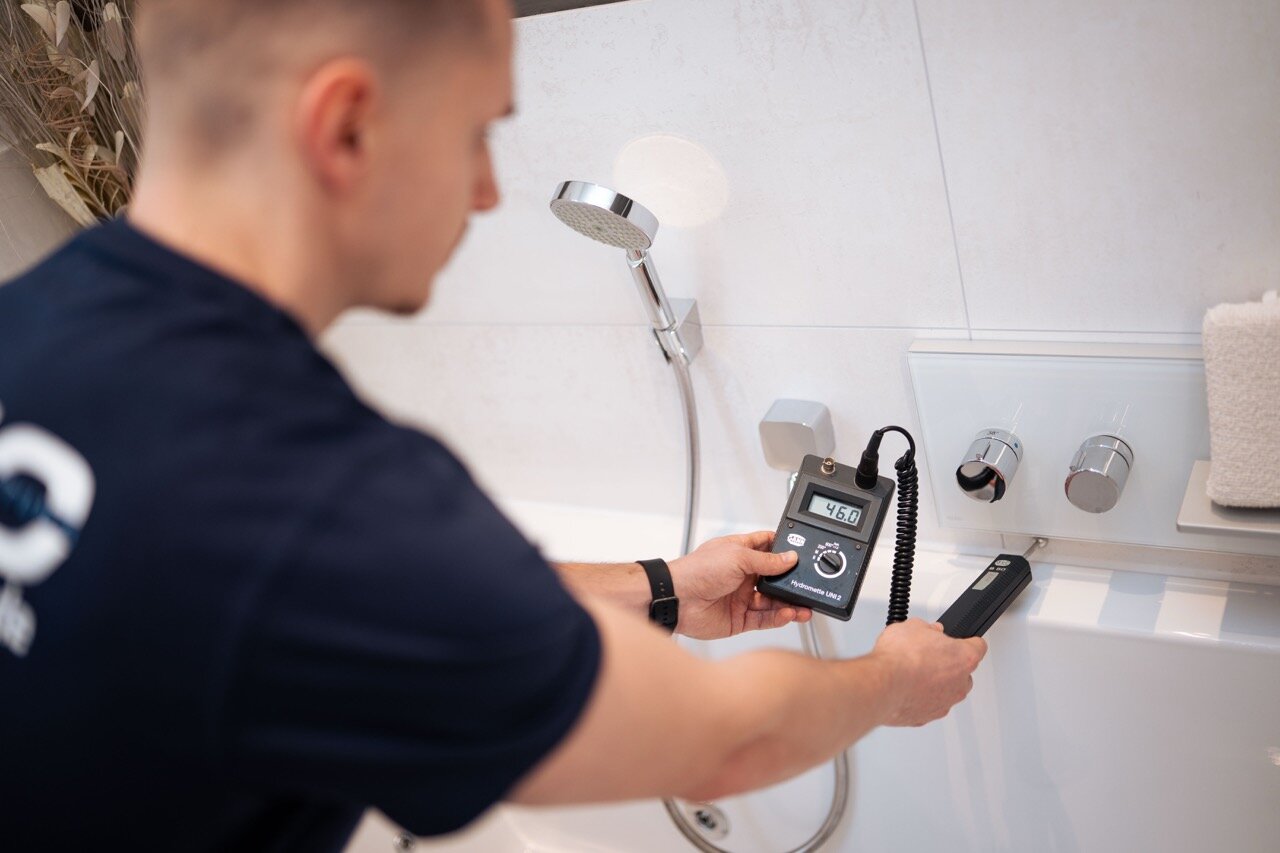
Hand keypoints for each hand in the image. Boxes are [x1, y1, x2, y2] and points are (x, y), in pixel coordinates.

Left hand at [668, 531, 811, 639]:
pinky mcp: (739, 618)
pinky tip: (788, 614)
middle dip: (791, 582)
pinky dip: (778, 617)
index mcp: (739, 553)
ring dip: (789, 603)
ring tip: (803, 606)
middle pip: (774, 578)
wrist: (678, 599)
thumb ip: (767, 560)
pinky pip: (764, 619)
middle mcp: (742, 575)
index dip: (784, 548)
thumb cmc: (697, 571)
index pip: (767, 547)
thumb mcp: (738, 556)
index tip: (802, 552)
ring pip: (772, 602)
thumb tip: (790, 557)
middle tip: (808, 585)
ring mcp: (741, 597)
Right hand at [870, 619, 986, 726]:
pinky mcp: (926, 717)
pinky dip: (919, 698)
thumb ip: (927, 629)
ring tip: (912, 673)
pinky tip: (905, 688)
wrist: (883, 685)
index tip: (959, 640)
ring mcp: (945, 703)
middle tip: (928, 655)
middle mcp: (959, 683)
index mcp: (964, 658)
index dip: (967, 640)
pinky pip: (928, 706)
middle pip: (963, 672)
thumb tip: (928, 631)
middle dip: (948, 664)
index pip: (978, 646)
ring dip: (935, 684)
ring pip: (947, 692)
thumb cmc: (900, 658)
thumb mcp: (912, 627)